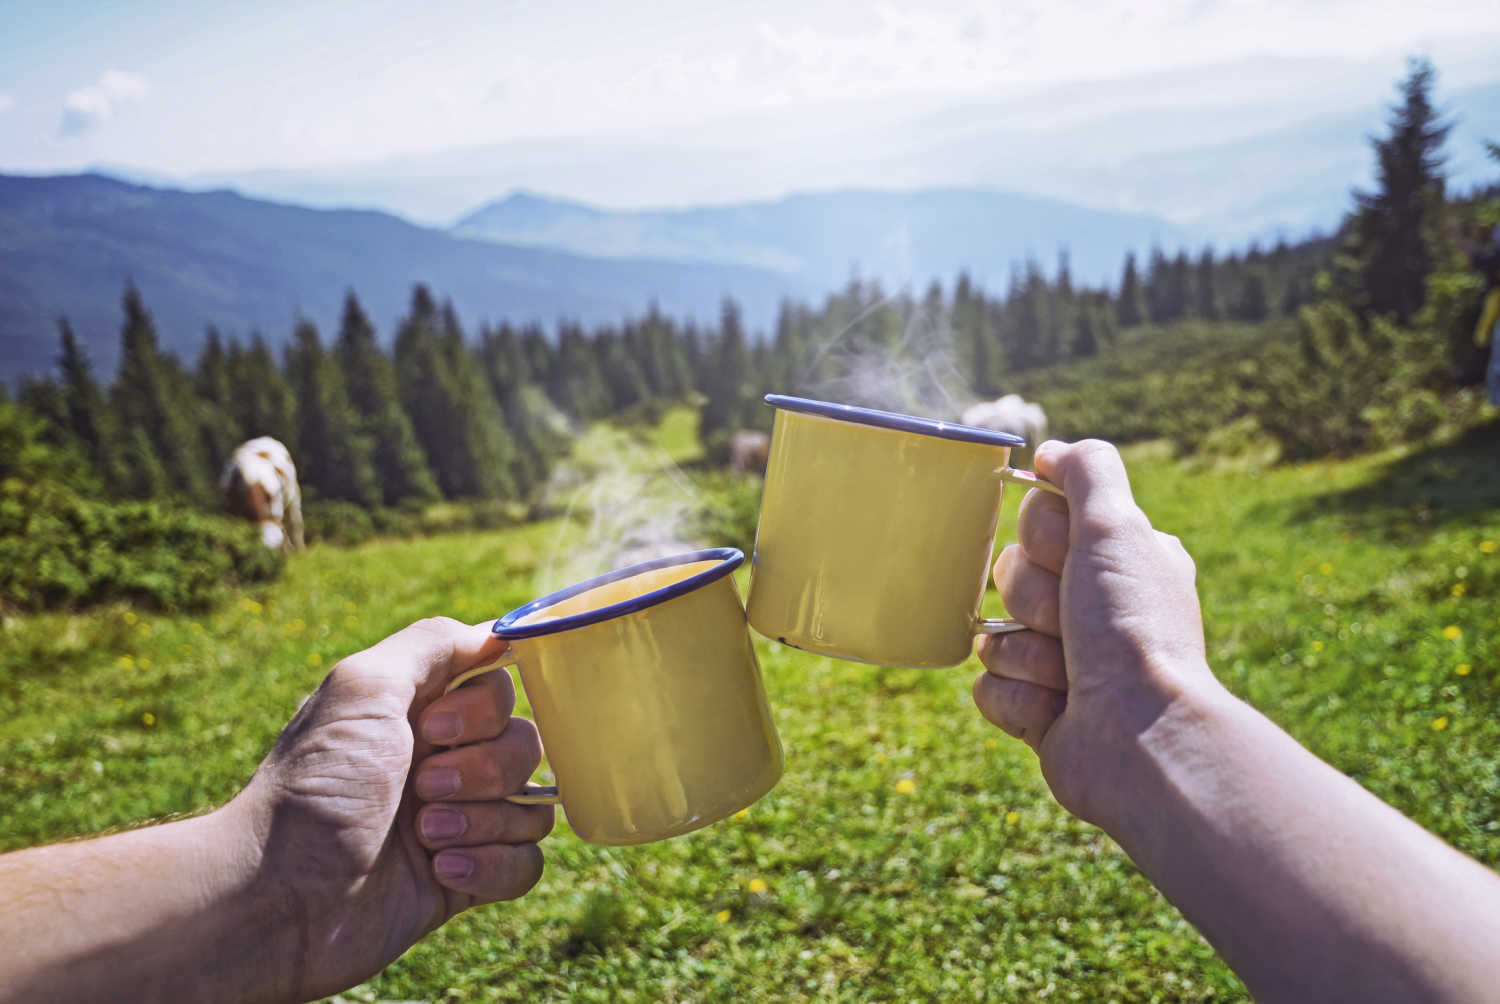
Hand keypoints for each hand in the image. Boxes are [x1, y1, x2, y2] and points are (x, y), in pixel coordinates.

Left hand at [231, 617, 553, 1000]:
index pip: (503, 690)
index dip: (483, 711)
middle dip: (482, 770)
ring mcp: (459, 823)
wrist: (281, 898)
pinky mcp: (466, 880)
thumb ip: (432, 644)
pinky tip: (441, 872)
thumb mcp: (362, 687)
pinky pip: (528, 865)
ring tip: (424, 837)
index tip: (432, 728)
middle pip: (528, 746)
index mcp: (421, 713)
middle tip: (422, 787)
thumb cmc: (313, 785)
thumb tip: (499, 633)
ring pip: (534, 807)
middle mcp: (446, 762)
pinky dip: (492, 867)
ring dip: (482, 820)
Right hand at [973, 440, 1220, 827]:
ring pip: (992, 634)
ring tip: (1069, 678)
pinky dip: (1018, 700)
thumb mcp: (1116, 526)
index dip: (1044, 540)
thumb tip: (1050, 452)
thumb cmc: (1131, 629)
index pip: (1036, 521)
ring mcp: (1063, 662)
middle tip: (1073, 624)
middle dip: (1032, 602)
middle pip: (1008, 575)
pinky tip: (1056, 711)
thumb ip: (1087, 470)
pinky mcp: (1038, 711)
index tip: (1075, 560)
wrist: (1138, 738)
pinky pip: (987, 688)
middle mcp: (1093, 607)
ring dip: (1025, 655)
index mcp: (1116, 560)